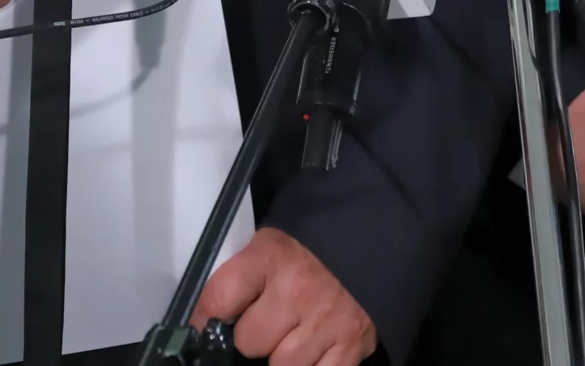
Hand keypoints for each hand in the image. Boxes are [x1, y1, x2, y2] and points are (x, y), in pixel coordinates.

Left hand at [193, 226, 376, 365]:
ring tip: (294, 334)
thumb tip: (211, 316)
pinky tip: (313, 352)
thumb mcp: (274, 241)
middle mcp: (298, 291)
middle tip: (268, 322)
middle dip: (255, 336)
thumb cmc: (318, 241)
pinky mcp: (353, 344)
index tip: (206, 324)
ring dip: (284, 355)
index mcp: (273, 257)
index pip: (219, 299)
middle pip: (249, 342)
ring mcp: (327, 322)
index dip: (206, 316)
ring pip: (282, 365)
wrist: (379, 232)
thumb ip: (246, 276)